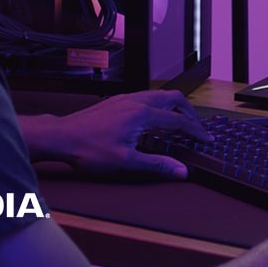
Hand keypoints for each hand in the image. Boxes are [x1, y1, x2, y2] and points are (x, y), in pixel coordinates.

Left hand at [21, 90, 210, 179]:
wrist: (62, 137)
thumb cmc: (89, 149)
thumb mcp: (126, 162)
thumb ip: (156, 164)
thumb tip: (181, 170)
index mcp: (142, 114)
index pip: (178, 120)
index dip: (195, 131)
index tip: (206, 139)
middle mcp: (136, 101)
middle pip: (173, 98)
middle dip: (189, 112)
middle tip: (196, 127)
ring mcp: (125, 99)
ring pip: (159, 95)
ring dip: (174, 107)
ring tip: (179, 122)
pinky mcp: (117, 102)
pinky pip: (146, 97)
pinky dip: (159, 106)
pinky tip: (153, 120)